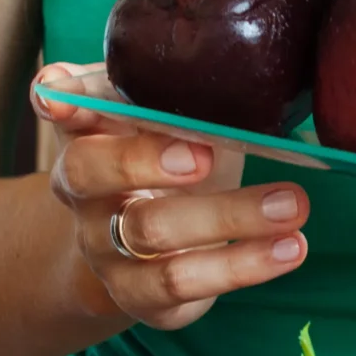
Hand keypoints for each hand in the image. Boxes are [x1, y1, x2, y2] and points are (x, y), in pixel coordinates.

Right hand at [33, 62, 310, 329]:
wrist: (139, 254)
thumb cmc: (162, 158)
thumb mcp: (159, 120)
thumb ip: (146, 88)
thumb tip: (136, 59)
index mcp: (85, 137)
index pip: (66, 114)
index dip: (62, 103)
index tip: (61, 97)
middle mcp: (83, 197)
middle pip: (88, 174)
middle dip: (143, 159)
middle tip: (206, 154)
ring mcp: (106, 251)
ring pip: (152, 231)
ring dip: (229, 215)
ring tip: (293, 203)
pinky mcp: (142, 296)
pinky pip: (186, 282)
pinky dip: (243, 264)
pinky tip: (292, 246)